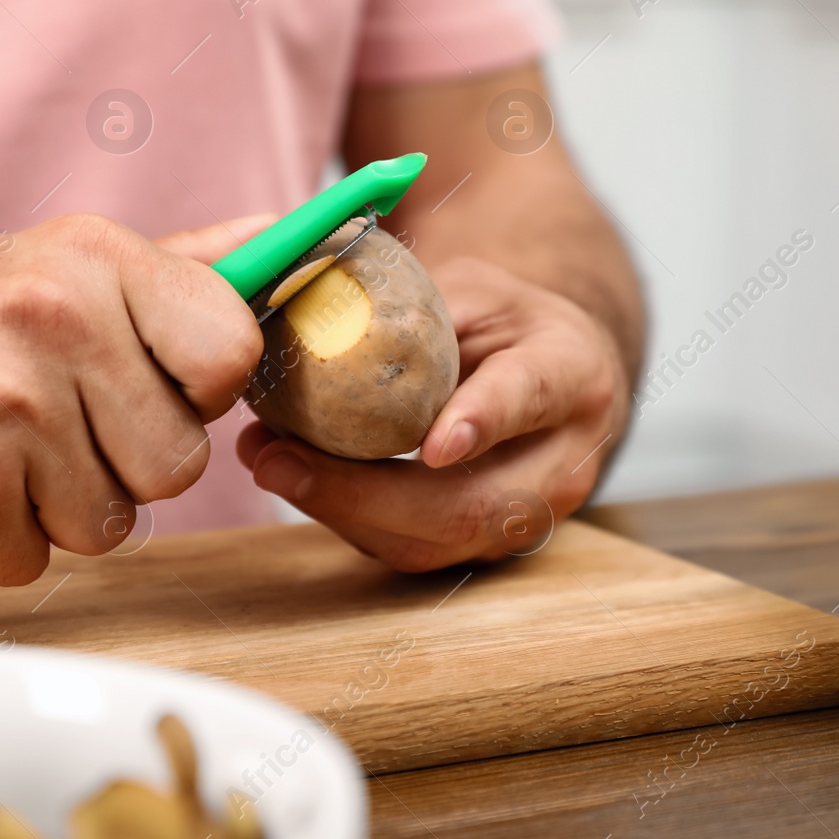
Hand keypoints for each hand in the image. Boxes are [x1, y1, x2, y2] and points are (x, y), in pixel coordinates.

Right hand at [0, 212, 273, 585]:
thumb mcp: (64, 265)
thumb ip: (184, 265)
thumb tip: (290, 241)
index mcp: (94, 257)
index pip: (233, 351)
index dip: (200, 391)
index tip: (150, 385)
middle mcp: (54, 316)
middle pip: (181, 461)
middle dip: (125, 465)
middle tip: (53, 426)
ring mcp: (5, 402)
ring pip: (115, 522)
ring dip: (61, 509)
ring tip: (1, 452)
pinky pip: (36, 561)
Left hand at [237, 255, 627, 570]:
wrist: (555, 379)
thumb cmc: (507, 325)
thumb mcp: (475, 291)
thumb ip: (414, 311)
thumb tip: (308, 313)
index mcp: (570, 375)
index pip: (529, 399)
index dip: (482, 422)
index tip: (435, 443)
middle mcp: (559, 463)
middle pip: (468, 504)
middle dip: (364, 494)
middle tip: (280, 459)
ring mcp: (522, 519)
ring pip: (429, 540)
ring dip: (338, 510)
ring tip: (268, 462)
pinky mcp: (477, 546)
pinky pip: (406, 546)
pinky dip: (341, 515)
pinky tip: (290, 475)